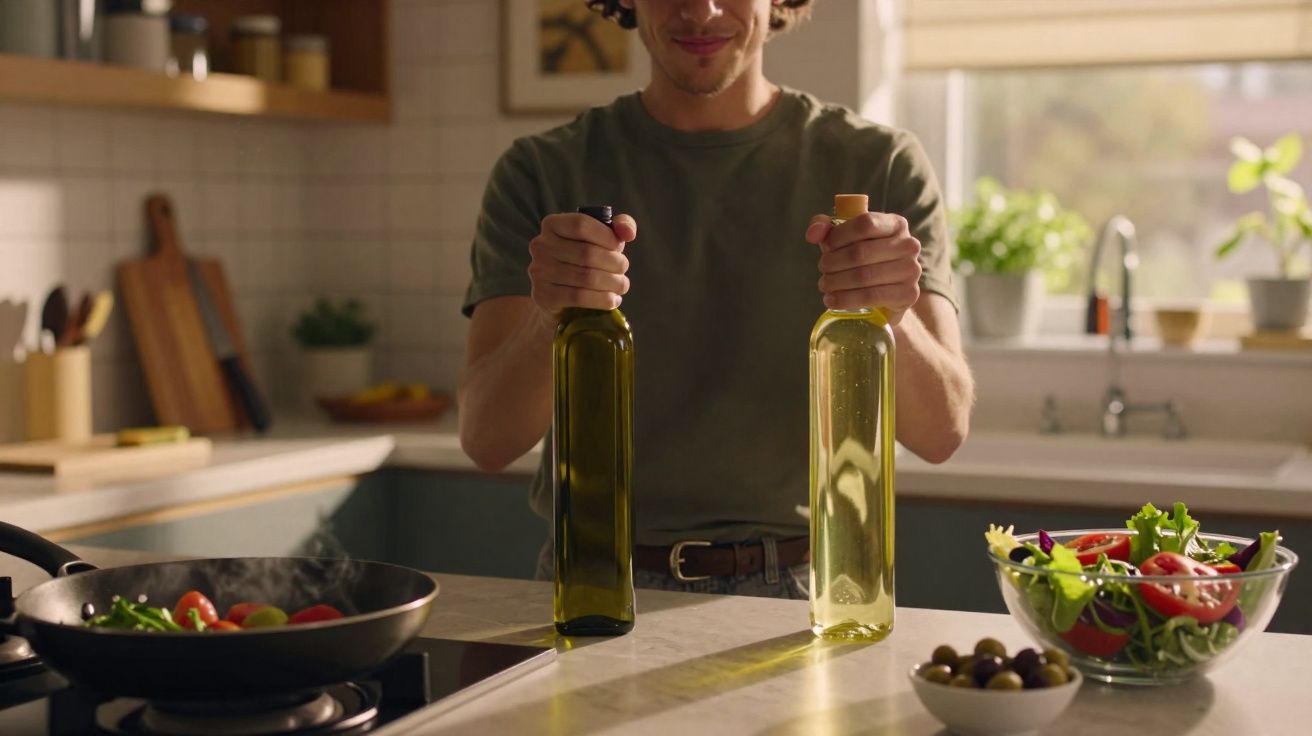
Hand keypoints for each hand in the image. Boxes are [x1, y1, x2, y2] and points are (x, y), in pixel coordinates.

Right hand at [528, 212, 637, 320]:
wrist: (557, 297)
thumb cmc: (584, 261)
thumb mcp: (601, 238)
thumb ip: (620, 226)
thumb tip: (628, 233)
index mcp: (552, 224)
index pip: (581, 225)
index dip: (606, 236)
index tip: (618, 246)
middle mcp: (541, 246)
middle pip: (587, 253)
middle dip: (614, 263)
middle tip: (623, 270)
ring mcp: (539, 272)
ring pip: (586, 277)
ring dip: (612, 283)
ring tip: (621, 286)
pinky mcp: (543, 296)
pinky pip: (579, 297)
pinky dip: (602, 300)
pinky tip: (613, 300)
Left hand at [805, 211, 921, 324]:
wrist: (887, 292)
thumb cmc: (863, 258)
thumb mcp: (844, 238)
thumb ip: (825, 228)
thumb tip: (812, 235)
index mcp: (895, 224)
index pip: (865, 223)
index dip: (839, 235)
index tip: (826, 247)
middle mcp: (909, 244)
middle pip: (860, 252)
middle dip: (833, 262)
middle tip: (822, 269)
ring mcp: (912, 270)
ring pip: (863, 276)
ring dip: (836, 282)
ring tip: (824, 285)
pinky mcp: (908, 294)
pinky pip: (870, 296)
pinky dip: (845, 299)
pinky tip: (832, 300)